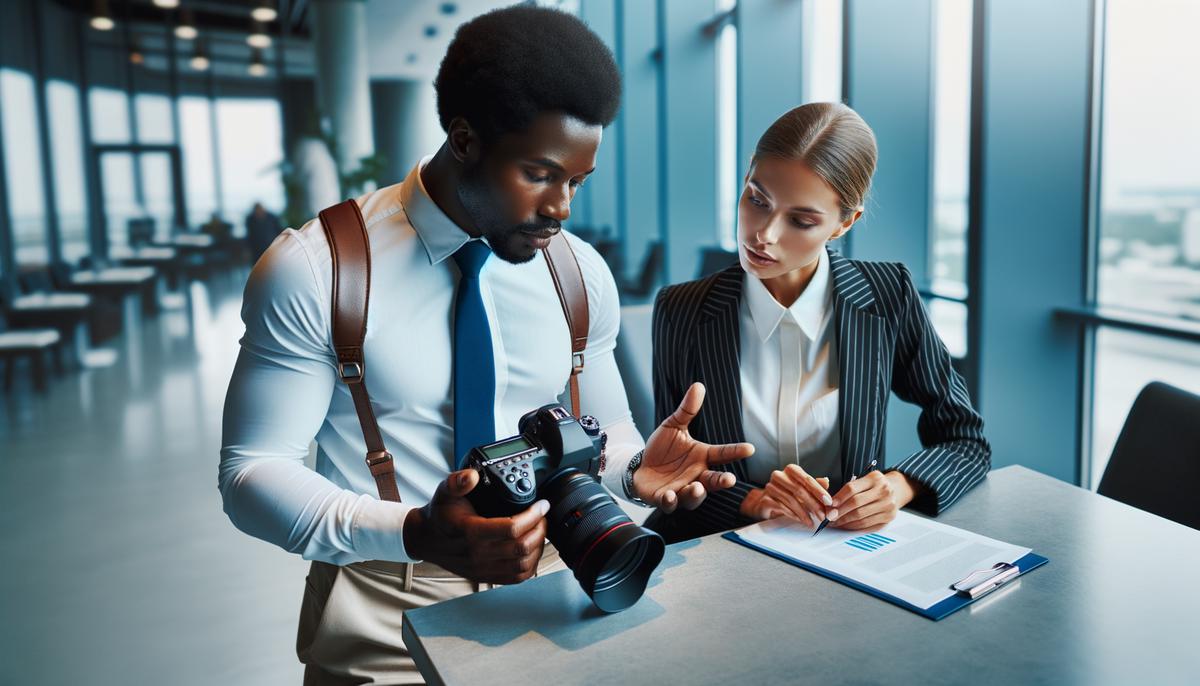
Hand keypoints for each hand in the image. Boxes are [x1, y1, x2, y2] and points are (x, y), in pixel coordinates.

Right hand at [402, 468, 547, 583]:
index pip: (511, 528)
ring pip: (523, 565)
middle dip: (539, 529)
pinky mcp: (486, 576)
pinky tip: (532, 550)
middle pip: (522, 547)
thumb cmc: (438, 515)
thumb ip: (457, 481)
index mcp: (471, 532)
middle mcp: (478, 554)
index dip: (532, 515)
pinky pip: (516, 578)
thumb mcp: (444, 492)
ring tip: (539, 531)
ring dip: (537, 548)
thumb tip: (472, 476)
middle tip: (542, 516)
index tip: (541, 505)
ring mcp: (483, 568)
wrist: (426, 539)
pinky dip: (530, 565)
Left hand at [634, 382, 754, 512]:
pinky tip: (670, 494)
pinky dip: (671, 500)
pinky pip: (671, 503)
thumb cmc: (662, 448)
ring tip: (696, 486)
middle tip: (729, 479)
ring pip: (694, 496)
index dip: (736, 451)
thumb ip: (686, 410)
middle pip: (714, 481)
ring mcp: (682, 489)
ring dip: (696, 493)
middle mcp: (696, 475)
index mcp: (702, 457)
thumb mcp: (673, 426)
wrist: (639, 465)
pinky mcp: (666, 499)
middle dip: (722, 481)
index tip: (749, 448)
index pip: (722, 454)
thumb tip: (698, 386)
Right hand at [741, 465, 830, 525]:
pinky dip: (792, 514)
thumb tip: (826, 481)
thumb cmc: (787, 493)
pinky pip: (781, 507)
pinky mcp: (764, 499)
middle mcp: (779, 475)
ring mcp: (770, 486)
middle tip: (822, 516)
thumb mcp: (803, 488)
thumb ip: (814, 485)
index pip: (807, 479)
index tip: (829, 502)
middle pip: (799, 490)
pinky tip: (800, 519)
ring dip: (804, 513)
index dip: (819, 491)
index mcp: (791, 470)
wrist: (767, 502)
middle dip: (813, 504)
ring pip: (791, 500)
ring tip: (812, 522)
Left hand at [827, 470, 917, 531]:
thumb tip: (831, 503)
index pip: (852, 488)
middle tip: (829, 516)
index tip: (829, 504)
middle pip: (856, 504)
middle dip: (840, 512)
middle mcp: (884, 492)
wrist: (897, 489)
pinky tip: (846, 526)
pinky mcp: (888, 518)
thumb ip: (850, 488)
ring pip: (861, 517)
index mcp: (875, 479)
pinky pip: (868, 525)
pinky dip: (854, 527)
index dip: (838, 498)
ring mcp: (888, 506)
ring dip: (845, 522)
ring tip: (836, 522)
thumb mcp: (865, 480)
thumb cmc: (876, 485)